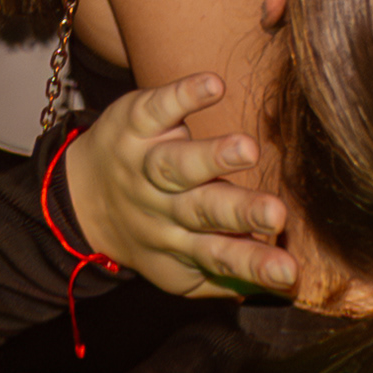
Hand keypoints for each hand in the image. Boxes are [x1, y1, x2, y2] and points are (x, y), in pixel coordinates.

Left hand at [60, 72, 295, 299]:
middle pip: (205, 210)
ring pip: (177, 165)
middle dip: (241, 212)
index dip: (256, 265)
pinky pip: (158, 109)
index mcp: (182, 244)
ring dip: (211, 157)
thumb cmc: (152, 233)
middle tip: (276, 213)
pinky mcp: (136, 124)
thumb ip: (233, 278)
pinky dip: (183, 96)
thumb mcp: (182, 271)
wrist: (82, 199)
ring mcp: (147, 165)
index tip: (291, 272)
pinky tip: (213, 86)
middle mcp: (164, 208)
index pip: (222, 257)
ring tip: (247, 149)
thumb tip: (291, 287)